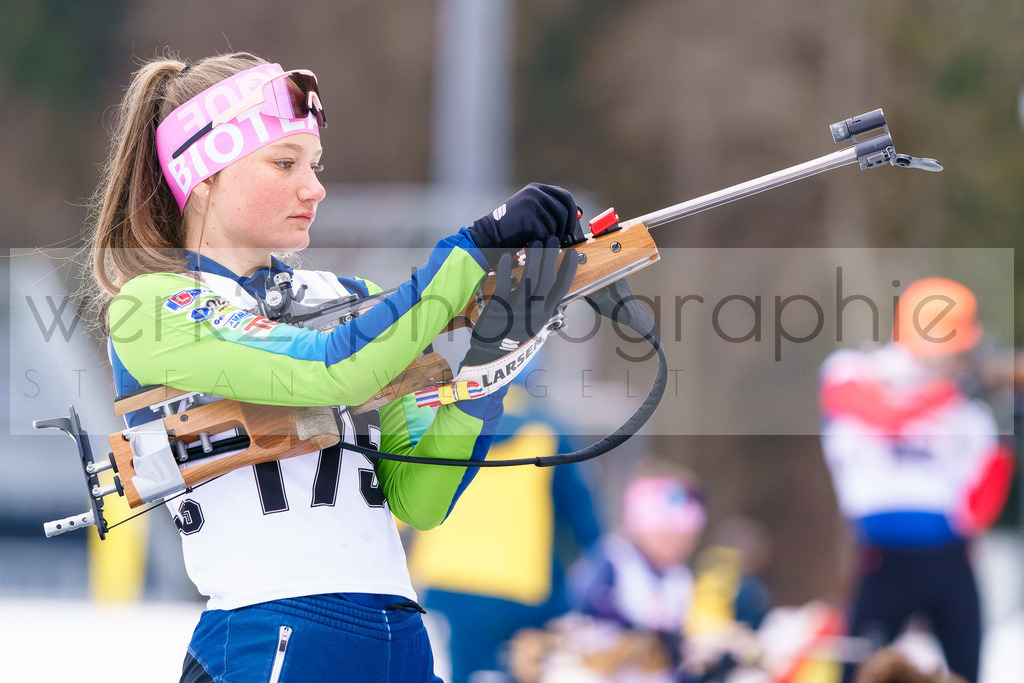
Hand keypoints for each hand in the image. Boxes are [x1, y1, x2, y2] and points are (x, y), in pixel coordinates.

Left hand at [462, 236, 577, 367]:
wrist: (490, 361)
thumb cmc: (513, 346)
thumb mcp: (533, 332)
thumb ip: (541, 314)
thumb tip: (550, 299)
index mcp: (544, 318)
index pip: (561, 289)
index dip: (567, 269)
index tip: (571, 254)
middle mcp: (533, 313)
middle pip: (545, 279)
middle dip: (550, 257)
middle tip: (551, 239)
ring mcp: (515, 310)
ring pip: (527, 279)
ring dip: (532, 258)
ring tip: (535, 242)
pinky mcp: (497, 309)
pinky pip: (503, 285)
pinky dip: (504, 270)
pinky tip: (506, 256)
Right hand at [467, 183, 582, 261]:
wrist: (491, 234)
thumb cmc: (513, 226)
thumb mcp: (532, 210)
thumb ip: (550, 208)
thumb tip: (578, 213)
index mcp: (536, 188)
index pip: (565, 196)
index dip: (573, 212)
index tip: (572, 226)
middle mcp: (535, 192)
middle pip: (564, 209)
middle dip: (567, 226)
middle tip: (564, 237)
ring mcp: (532, 203)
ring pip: (556, 223)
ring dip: (553, 236)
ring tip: (542, 240)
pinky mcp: (529, 217)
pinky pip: (547, 232)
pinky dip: (543, 240)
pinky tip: (533, 241)